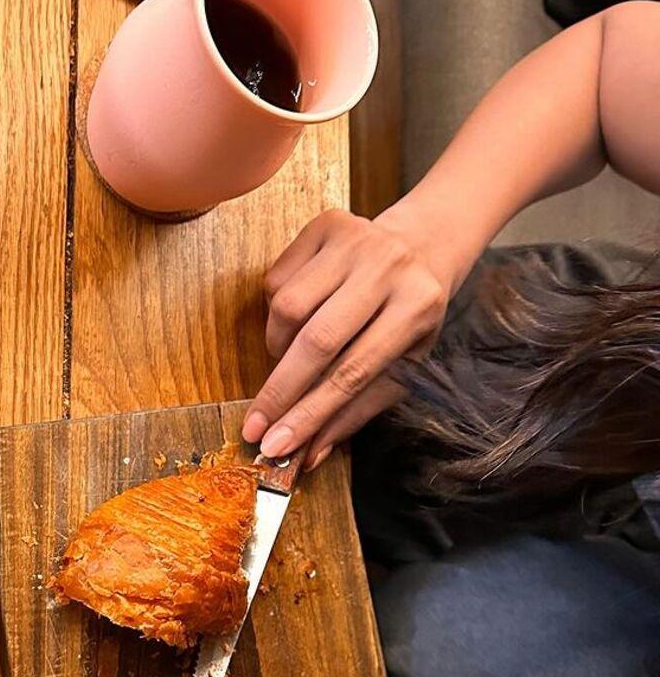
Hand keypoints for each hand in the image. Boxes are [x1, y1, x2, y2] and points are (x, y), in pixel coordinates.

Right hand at [242, 208, 453, 468]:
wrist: (423, 245)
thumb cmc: (410, 316)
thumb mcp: (402, 366)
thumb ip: (357, 411)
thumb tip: (309, 452)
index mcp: (418, 306)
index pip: (353, 372)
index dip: (310, 413)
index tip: (277, 443)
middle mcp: (387, 266)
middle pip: (316, 341)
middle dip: (280, 391)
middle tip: (253, 427)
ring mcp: (354, 239)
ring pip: (286, 309)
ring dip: (277, 348)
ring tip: (290, 359)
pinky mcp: (324, 224)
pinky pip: (276, 282)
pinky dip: (277, 315)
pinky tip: (298, 318)